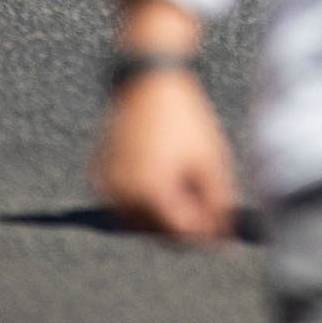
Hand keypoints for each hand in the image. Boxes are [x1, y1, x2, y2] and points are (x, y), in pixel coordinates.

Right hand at [92, 69, 240, 242]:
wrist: (149, 84)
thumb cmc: (186, 121)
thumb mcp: (211, 159)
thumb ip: (219, 202)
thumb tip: (223, 238)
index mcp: (151, 192)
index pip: (180, 234)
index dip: (205, 232)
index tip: (222, 222)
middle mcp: (121, 195)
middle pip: (157, 232)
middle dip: (183, 225)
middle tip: (204, 201)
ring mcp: (105, 188)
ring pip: (137, 222)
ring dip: (161, 215)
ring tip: (184, 184)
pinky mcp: (98, 178)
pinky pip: (122, 204)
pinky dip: (141, 201)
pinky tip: (161, 176)